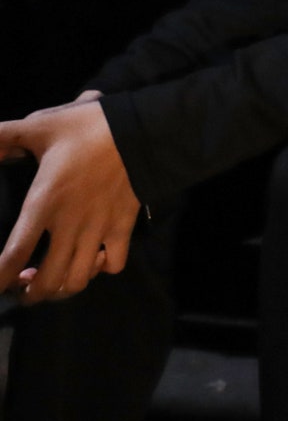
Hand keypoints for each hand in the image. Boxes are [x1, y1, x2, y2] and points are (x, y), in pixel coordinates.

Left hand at [0, 101, 142, 301]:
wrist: (142, 129)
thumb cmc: (87, 129)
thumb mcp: (40, 126)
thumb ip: (4, 136)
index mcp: (43, 205)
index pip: (14, 255)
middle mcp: (69, 226)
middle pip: (47, 281)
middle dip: (30, 294)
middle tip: (21, 286)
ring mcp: (99, 230)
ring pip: (78, 280)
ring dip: (61, 288)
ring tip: (52, 280)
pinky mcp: (124, 227)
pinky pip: (114, 264)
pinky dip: (100, 269)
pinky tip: (92, 259)